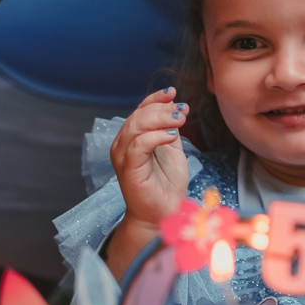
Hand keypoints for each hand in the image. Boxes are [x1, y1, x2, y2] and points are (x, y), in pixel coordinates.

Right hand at [109, 88, 190, 229]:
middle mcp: (122, 145)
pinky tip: (171, 136)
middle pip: (137, 116)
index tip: (173, 93)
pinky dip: (156, 136)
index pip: (139, 111)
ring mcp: (123, 156)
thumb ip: (171, 128)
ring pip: (136, 126)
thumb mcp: (172, 149)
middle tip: (182, 111)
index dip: (155, 99)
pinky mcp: (128, 168)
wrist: (163, 212)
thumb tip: (178, 105)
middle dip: (162, 109)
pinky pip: (139, 145)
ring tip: (180, 120)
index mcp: (131, 138)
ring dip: (161, 119)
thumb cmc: (166, 184)